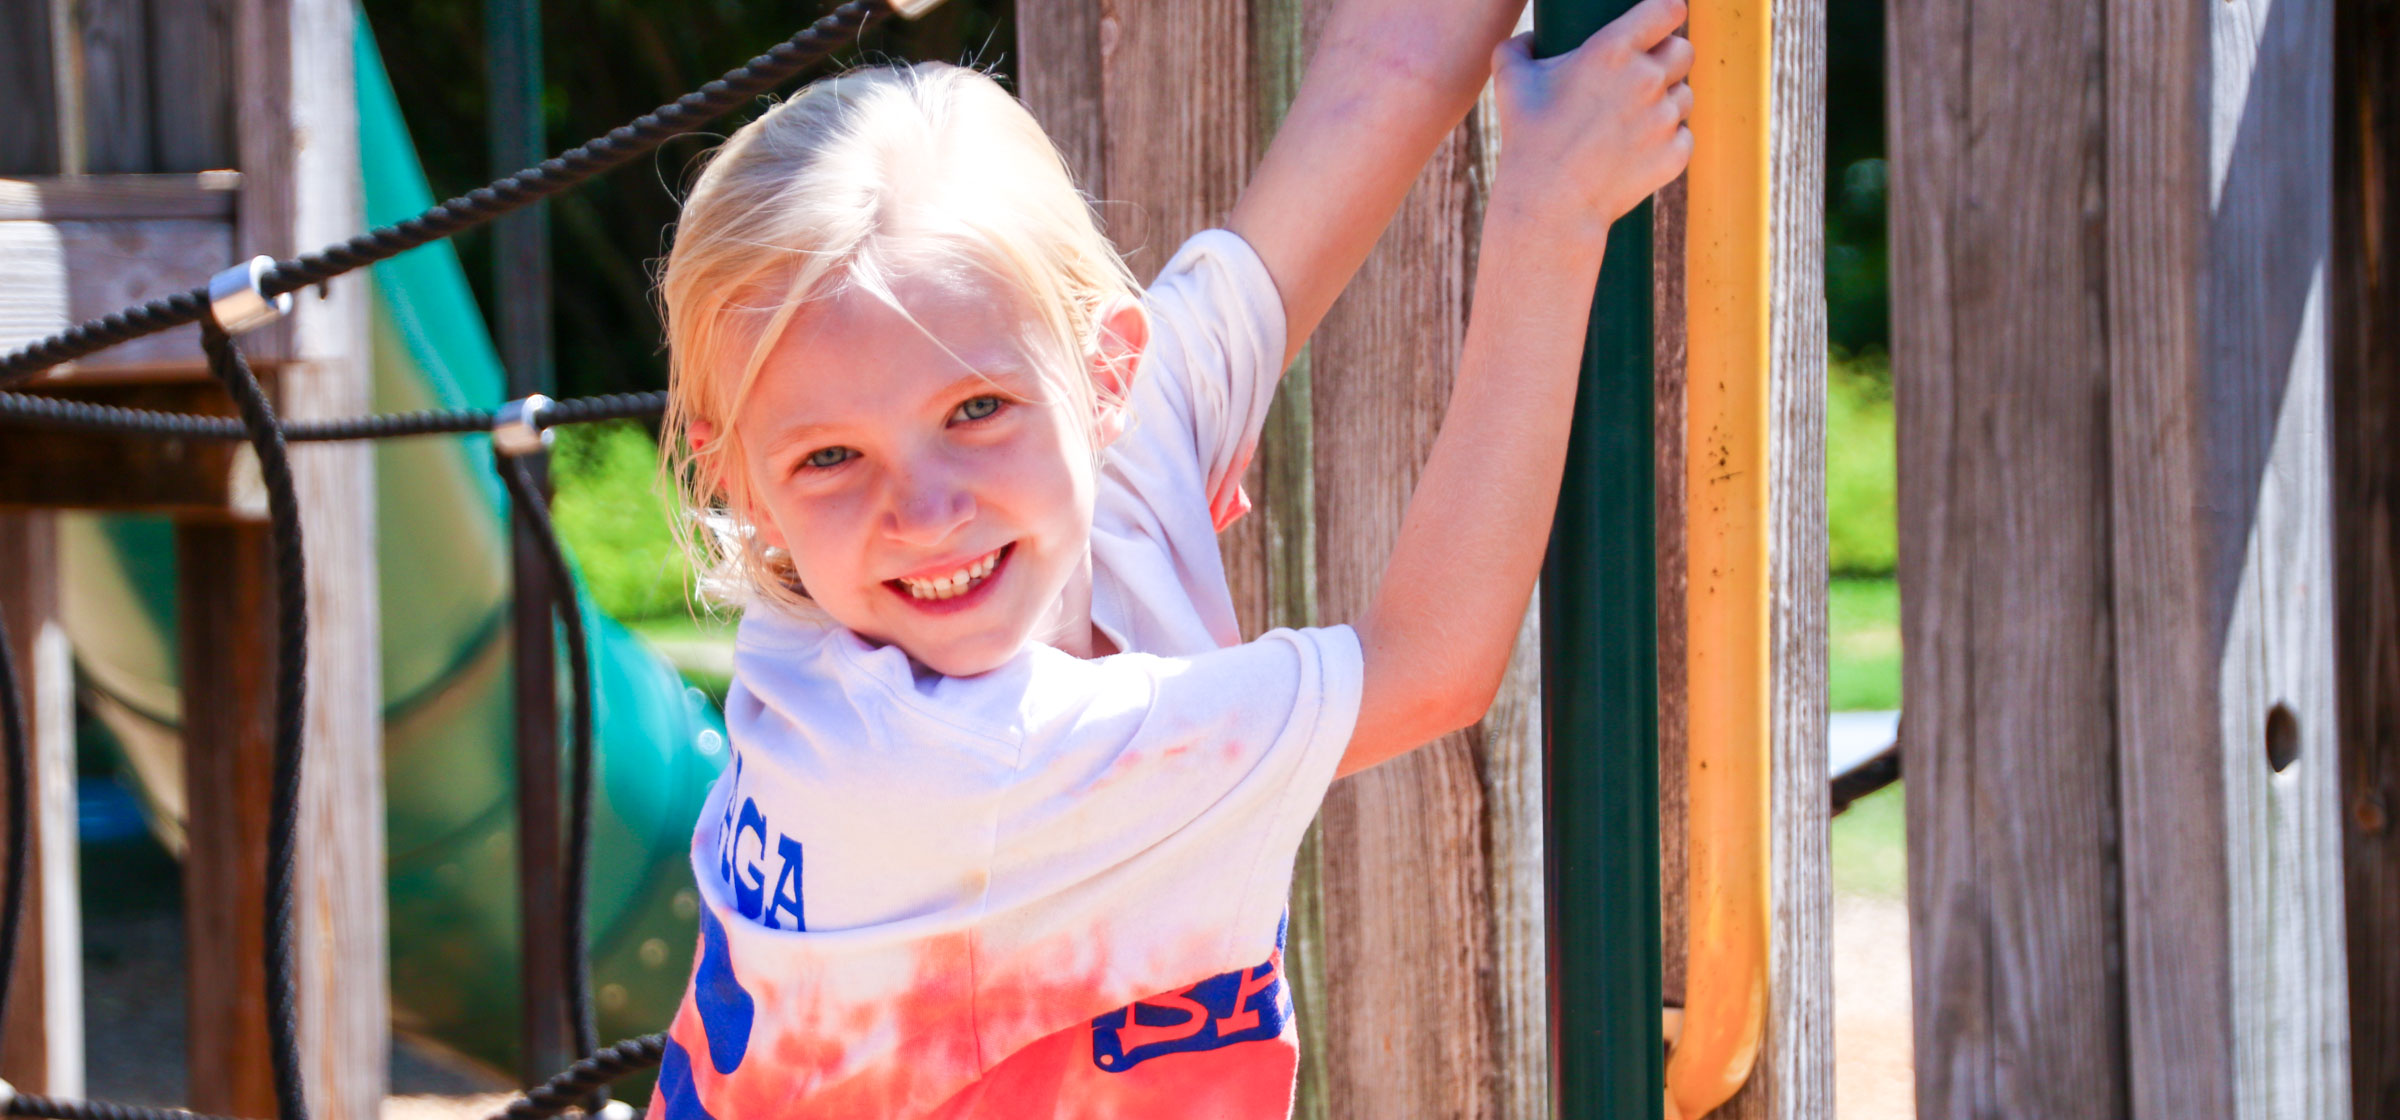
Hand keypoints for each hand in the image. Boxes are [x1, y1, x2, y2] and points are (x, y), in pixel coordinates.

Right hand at [1490, 0, 1694, 243]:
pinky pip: (1684, 135)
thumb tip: (1529, 37)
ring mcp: (1665, 118)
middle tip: (1643, 76)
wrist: (1550, 205)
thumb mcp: (1509, 83)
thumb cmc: (1528, 140)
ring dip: (1667, 101)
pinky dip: (1666, 141)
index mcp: (1613, 49)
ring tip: (1633, 119)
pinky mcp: (1676, 153)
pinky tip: (1637, 149)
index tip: (1660, 21)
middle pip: (1685, 50)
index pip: (1668, 9)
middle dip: (1668, 58)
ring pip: (1685, 95)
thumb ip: (1516, 47)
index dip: (1667, 12)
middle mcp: (1647, 78)